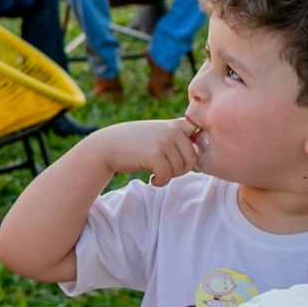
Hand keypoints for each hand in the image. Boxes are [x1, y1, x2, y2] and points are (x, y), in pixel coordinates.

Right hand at [84, 118, 199, 185]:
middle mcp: (172, 130)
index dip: (194, 151)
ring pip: (180, 169)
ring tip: (156, 174)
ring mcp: (165, 140)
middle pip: (192, 159)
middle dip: (181, 170)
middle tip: (166, 172)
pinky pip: (167, 175)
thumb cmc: (135, 143)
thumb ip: (177, 139)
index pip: (198, 139)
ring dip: (169, 177)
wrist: (108, 145)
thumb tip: (199, 154)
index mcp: (176, 124)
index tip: (177, 159)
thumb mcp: (158, 134)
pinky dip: (160, 181)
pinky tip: (151, 178)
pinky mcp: (155, 154)